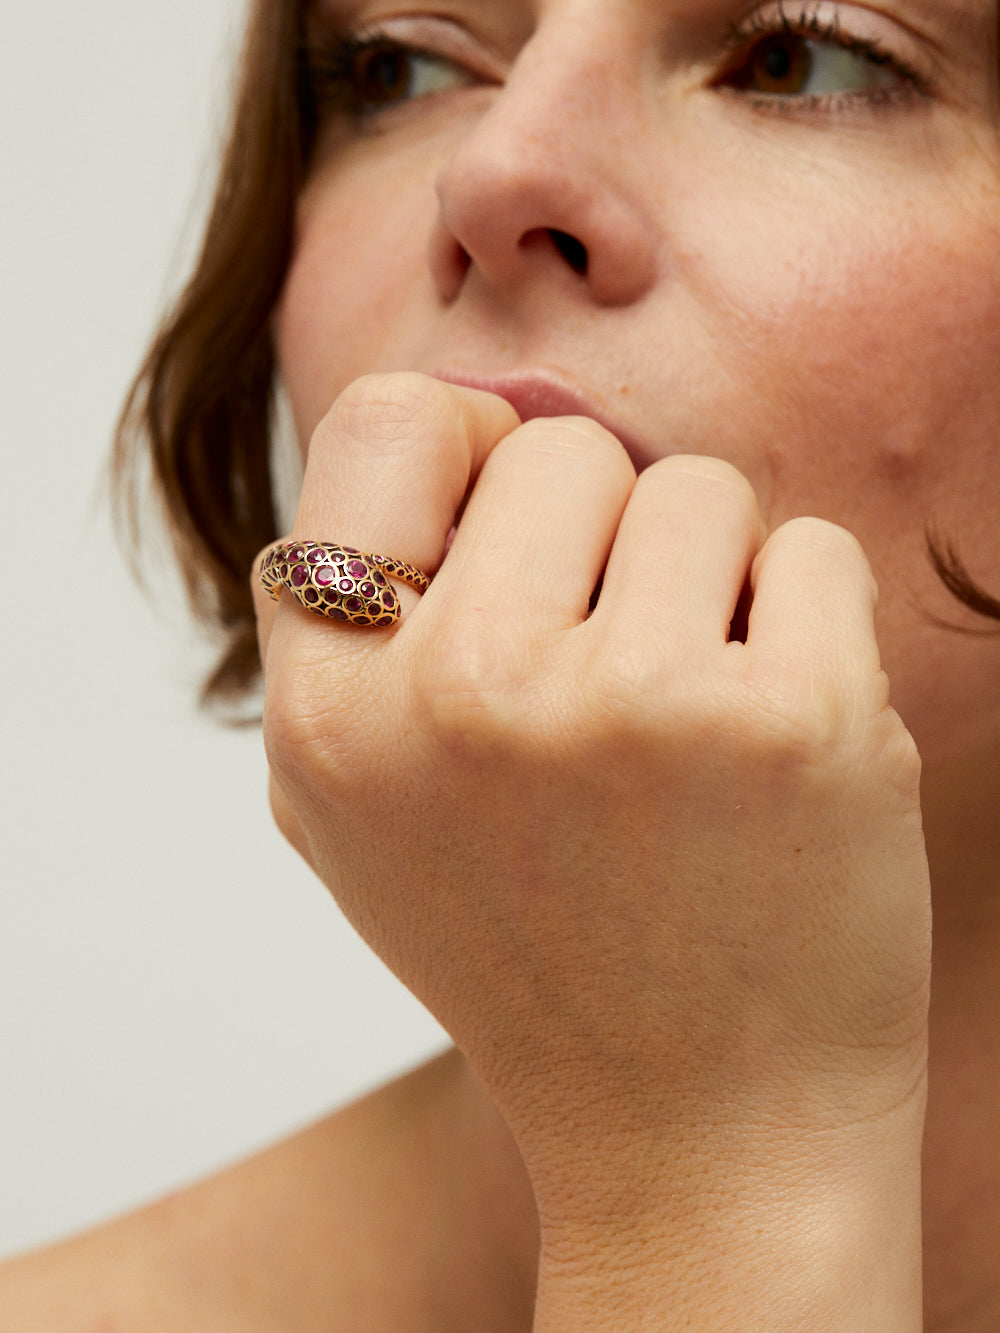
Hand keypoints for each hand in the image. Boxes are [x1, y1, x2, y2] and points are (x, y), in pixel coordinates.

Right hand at [253, 372, 929, 1328]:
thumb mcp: (372, 805)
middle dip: (609, 542)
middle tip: (618, 692)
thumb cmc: (541, 951)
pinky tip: (773, 761)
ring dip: (714, 592)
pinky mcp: (788, 723)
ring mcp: (624, 707)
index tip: (525, 542)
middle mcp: (457, 697)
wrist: (698, 1139)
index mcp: (330, 711)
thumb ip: (377, 617)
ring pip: (700, 490)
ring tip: (693, 740)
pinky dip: (811, 633)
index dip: (467, 457)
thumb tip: (474, 419)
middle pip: (564, 448)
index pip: (389, 420)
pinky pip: (813, 554)